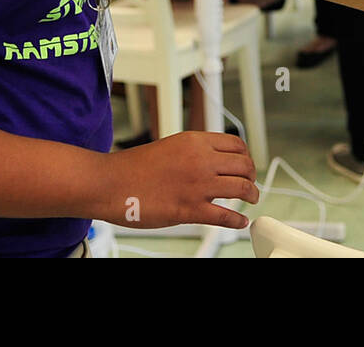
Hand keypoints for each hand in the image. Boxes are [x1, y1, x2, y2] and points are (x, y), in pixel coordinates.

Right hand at [104, 131, 258, 228]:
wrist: (111, 182)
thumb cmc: (134, 167)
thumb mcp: (170, 146)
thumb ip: (194, 151)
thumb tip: (213, 161)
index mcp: (195, 141)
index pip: (237, 144)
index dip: (247, 157)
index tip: (246, 166)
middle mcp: (201, 160)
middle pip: (245, 166)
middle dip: (252, 176)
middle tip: (252, 184)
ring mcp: (197, 185)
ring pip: (242, 188)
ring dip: (252, 195)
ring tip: (251, 200)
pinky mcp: (189, 209)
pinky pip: (225, 216)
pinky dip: (237, 221)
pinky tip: (240, 222)